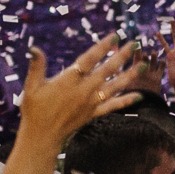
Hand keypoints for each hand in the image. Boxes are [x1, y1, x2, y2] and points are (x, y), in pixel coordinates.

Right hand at [15, 35, 141, 147]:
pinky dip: (125, 101)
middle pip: (107, 70)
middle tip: (135, 44)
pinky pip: (112, 106)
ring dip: (130, 75)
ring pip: (114, 86)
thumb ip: (36, 66)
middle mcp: (83, 90)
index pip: (89, 60)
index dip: (102, 47)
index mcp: (68, 81)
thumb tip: (34, 48)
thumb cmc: (34, 110)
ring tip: (143, 65)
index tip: (115, 36)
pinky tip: (139, 95)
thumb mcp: (31, 87)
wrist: (41, 137)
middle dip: (122, 56)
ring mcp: (90, 103)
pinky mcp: (92, 114)